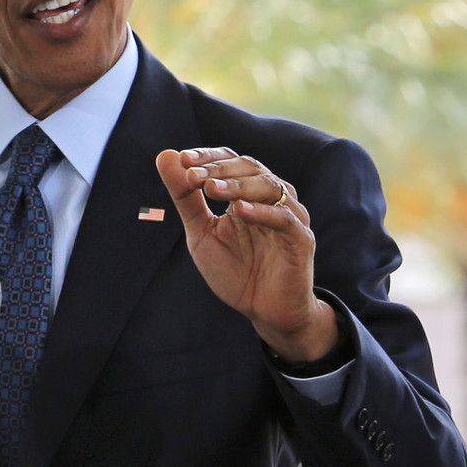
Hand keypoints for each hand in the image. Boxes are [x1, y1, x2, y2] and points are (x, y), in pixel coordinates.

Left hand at [155, 147, 337, 361]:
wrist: (264, 311)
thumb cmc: (235, 271)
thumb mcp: (201, 232)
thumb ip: (185, 197)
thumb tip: (165, 155)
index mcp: (248, 193)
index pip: (231, 161)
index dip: (209, 156)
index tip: (183, 159)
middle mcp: (271, 198)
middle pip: (250, 167)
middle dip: (219, 170)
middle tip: (193, 176)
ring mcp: (290, 216)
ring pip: (269, 186)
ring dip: (238, 185)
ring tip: (212, 188)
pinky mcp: (301, 239)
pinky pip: (284, 218)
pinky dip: (262, 212)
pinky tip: (240, 210)